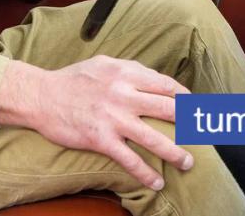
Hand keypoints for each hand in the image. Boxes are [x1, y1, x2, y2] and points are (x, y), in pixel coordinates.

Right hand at [0, 56, 192, 189]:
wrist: (40, 96)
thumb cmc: (72, 79)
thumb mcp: (102, 63)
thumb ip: (129, 70)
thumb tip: (153, 79)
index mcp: (124, 72)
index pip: (165, 84)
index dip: (186, 96)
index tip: (197, 107)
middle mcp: (122, 93)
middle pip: (167, 108)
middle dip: (190, 123)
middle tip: (203, 134)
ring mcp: (112, 118)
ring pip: (153, 137)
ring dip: (175, 152)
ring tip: (188, 163)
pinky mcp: (100, 139)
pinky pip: (129, 159)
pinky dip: (145, 173)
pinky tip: (156, 181)